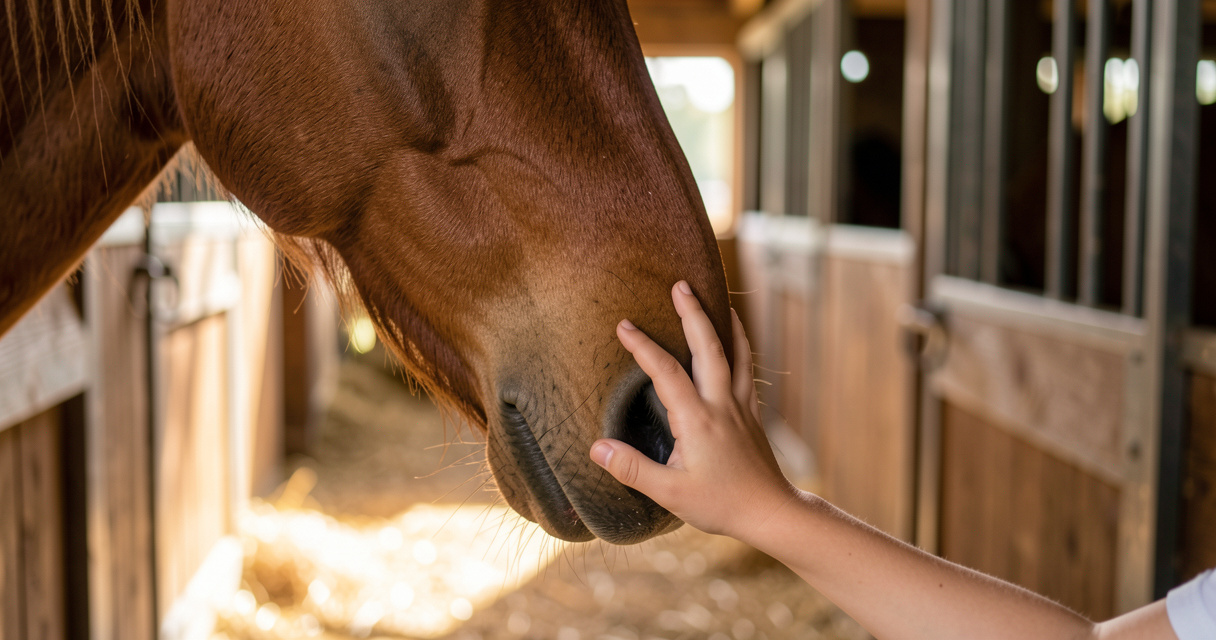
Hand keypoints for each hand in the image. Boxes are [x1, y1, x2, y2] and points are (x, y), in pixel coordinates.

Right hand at [589, 281, 796, 541]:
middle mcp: (722, 404)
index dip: (643, 347)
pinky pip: (747, 369)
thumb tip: (596, 447)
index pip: (666, 373)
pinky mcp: (752, 414)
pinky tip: (736, 339)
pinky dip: (741, 346)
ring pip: (735, 353)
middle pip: (709, 348)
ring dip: (723, 323)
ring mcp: (740, 406)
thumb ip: (632, 468)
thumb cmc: (720, 504)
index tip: (623, 325)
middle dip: (692, 314)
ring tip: (714, 298)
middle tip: (680, 285)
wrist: (770, 512)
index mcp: (698, 420)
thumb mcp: (669, 493)